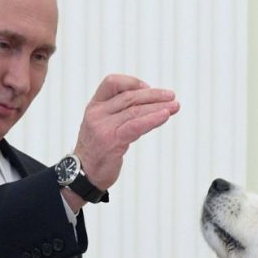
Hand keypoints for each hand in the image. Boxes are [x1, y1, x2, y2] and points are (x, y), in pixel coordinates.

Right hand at [72, 75, 179, 193]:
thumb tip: (148, 104)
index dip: (132, 82)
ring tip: (175, 106)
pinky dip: (153, 119)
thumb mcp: (101, 126)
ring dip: (159, 107)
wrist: (82, 175)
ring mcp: (103, 127)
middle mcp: (97, 114)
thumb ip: (118, 113)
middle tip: (171, 96)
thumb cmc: (97, 151)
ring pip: (135, 110)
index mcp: (94, 106)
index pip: (111, 82)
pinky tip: (165, 116)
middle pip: (129, 96)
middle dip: (154, 95)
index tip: (148, 88)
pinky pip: (136, 125)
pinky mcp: (112, 140)